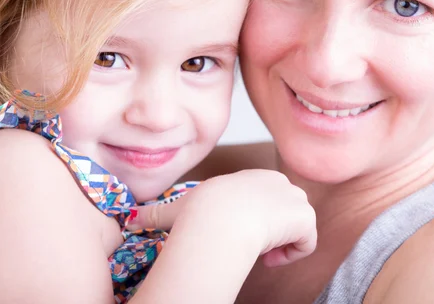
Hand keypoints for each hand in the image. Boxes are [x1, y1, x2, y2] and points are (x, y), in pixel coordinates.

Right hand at [127, 169, 316, 266]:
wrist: (221, 219)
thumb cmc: (199, 214)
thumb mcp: (177, 209)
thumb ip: (156, 213)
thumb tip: (127, 218)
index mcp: (252, 178)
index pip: (263, 201)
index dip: (252, 222)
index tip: (237, 235)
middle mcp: (277, 181)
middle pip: (282, 212)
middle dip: (269, 231)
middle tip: (248, 244)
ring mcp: (293, 197)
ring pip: (295, 226)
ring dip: (280, 243)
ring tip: (259, 251)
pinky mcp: (304, 216)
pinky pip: (306, 240)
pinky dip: (292, 253)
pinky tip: (270, 255)